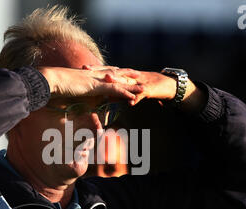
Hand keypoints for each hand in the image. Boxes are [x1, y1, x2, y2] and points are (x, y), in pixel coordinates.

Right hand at [37, 66, 142, 101]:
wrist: (49, 81)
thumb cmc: (53, 86)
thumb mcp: (65, 90)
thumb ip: (72, 95)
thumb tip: (71, 102)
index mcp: (87, 74)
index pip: (104, 72)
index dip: (114, 72)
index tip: (122, 71)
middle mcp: (93, 75)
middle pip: (114, 74)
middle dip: (127, 75)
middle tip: (139, 74)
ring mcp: (95, 80)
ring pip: (118, 82)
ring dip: (131, 85)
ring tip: (144, 87)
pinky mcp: (95, 86)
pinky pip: (113, 90)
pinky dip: (124, 93)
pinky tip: (133, 96)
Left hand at [84, 65, 206, 112]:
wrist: (165, 85)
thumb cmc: (144, 87)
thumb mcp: (128, 90)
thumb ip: (116, 94)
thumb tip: (104, 99)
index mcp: (123, 75)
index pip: (106, 70)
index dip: (94, 69)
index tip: (80, 68)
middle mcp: (129, 76)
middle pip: (112, 72)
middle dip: (99, 71)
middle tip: (86, 70)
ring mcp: (138, 82)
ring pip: (126, 80)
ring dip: (116, 81)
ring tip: (106, 81)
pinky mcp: (148, 89)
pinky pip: (141, 94)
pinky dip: (136, 98)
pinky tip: (131, 102)